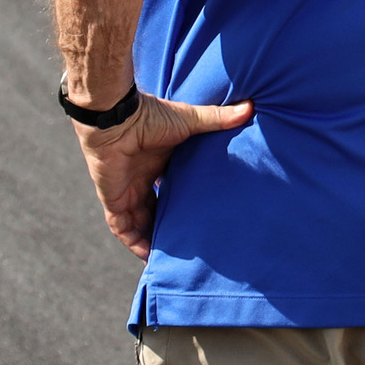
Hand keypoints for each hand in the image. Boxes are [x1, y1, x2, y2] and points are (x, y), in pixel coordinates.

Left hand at [75, 94, 253, 257]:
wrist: (117, 117)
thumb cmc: (150, 116)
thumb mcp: (189, 121)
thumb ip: (217, 119)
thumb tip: (251, 107)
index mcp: (157, 163)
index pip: (169, 190)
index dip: (180, 204)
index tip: (197, 217)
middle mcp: (140, 179)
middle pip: (153, 211)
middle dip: (166, 227)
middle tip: (186, 244)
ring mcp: (125, 190)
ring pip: (138, 224)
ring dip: (151, 239)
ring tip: (170, 257)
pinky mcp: (113, 199)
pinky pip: (122, 228)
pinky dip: (134, 241)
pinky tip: (148, 255)